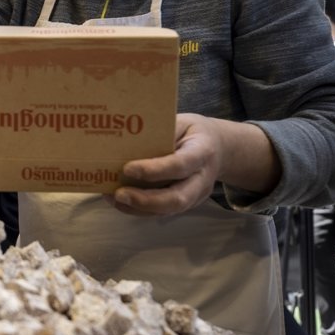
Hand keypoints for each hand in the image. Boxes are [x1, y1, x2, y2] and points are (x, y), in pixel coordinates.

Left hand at [108, 113, 224, 215]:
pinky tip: (120, 202)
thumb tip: (125, 138)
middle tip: (119, 194)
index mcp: (202, 152)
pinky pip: (164, 212)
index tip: (127, 169)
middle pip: (178, 198)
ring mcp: (197, 194)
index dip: (154, 170)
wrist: (220, 149)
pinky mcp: (188, 203)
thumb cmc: (193, 132)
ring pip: (170, 210)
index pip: (180, 164)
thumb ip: (160, 131)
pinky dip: (140, 210)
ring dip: (139, 208)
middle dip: (146, 200)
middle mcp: (202, 178)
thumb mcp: (181, 122)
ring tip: (114, 199)